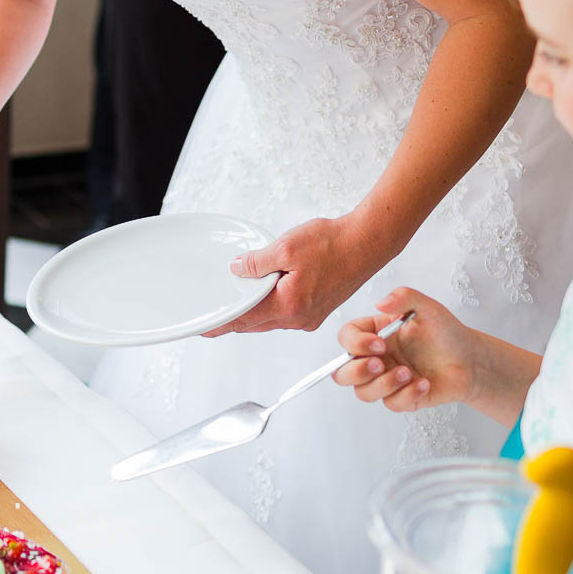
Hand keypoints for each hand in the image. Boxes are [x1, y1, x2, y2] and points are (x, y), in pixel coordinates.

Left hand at [206, 215, 382, 336]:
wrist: (367, 243)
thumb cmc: (335, 244)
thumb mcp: (286, 247)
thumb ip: (257, 262)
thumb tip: (238, 269)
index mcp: (289, 305)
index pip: (245, 320)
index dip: (222, 324)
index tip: (205, 330)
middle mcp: (300, 318)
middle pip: (257, 324)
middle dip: (234, 321)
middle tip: (213, 320)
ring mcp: (311, 317)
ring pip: (272, 320)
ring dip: (254, 313)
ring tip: (236, 304)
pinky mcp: (318, 310)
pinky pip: (287, 314)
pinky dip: (272, 308)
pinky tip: (266, 295)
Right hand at [333, 287, 476, 410]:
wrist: (471, 360)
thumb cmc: (447, 334)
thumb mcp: (428, 308)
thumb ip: (405, 297)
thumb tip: (380, 303)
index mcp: (375, 334)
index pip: (347, 338)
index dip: (355, 343)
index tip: (380, 342)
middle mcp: (376, 358)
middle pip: (342, 373)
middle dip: (357, 371)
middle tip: (380, 364)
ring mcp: (386, 380)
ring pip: (364, 392)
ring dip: (383, 384)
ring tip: (408, 373)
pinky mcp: (401, 398)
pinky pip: (391, 404)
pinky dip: (407, 395)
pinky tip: (424, 384)